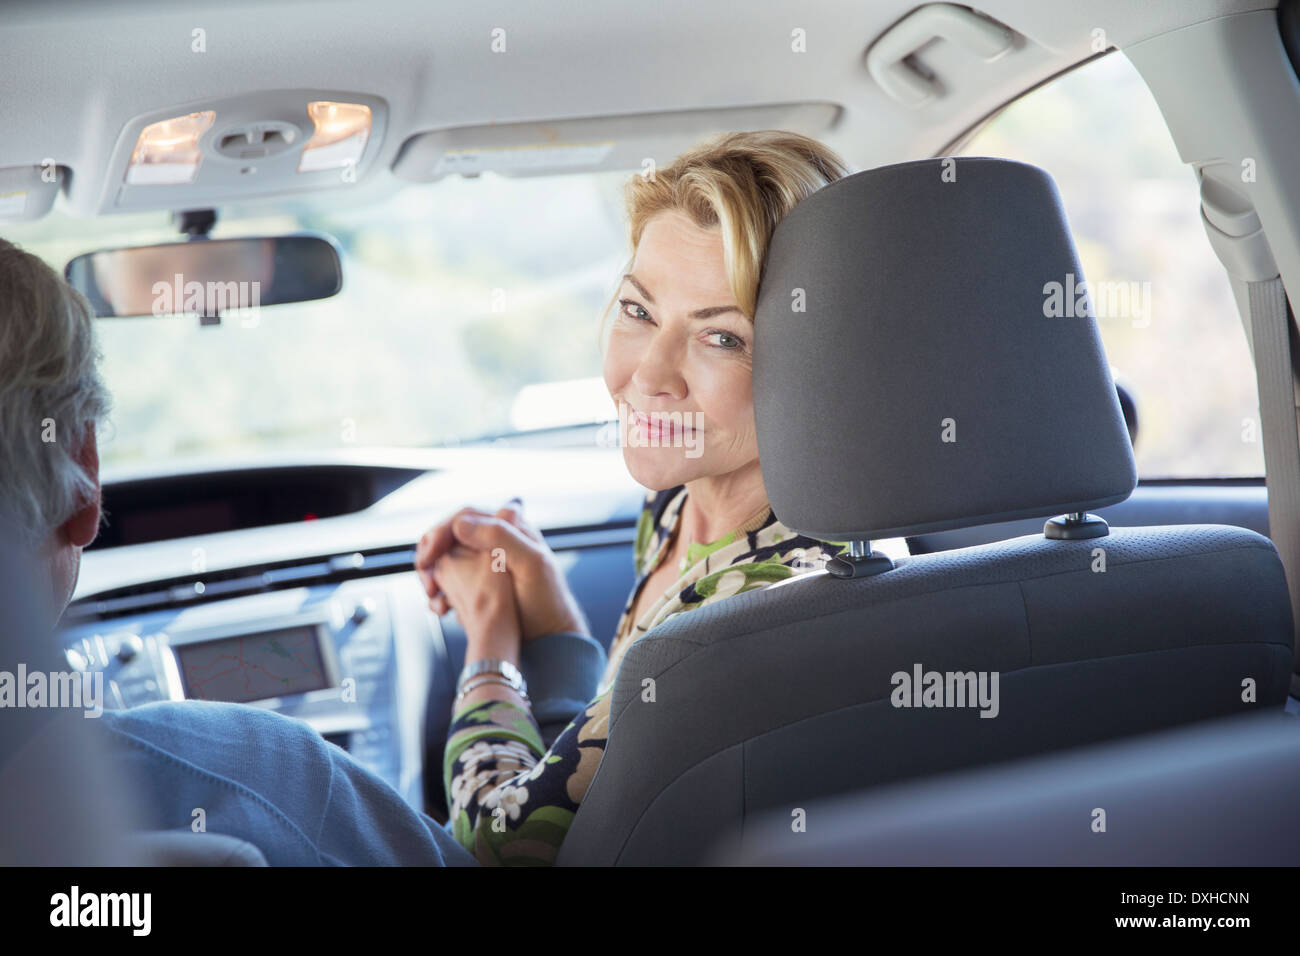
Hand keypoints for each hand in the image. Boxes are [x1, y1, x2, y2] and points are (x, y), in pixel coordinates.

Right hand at [415, 499, 590, 641]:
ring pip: (447, 558)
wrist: (552, 638)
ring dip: (433, 574)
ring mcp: (486, 562)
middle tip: (426, 576)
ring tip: (433, 594)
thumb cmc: (548, 601)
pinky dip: (440, 591)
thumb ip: (500, 538)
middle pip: (451, 535)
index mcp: (510, 527)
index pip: (466, 515)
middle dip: (432, 553)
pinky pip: (451, 580)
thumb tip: (461, 523)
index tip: (429, 554)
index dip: (442, 530)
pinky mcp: (480, 584)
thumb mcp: (531, 564)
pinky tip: (442, 607)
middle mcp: (496, 540)